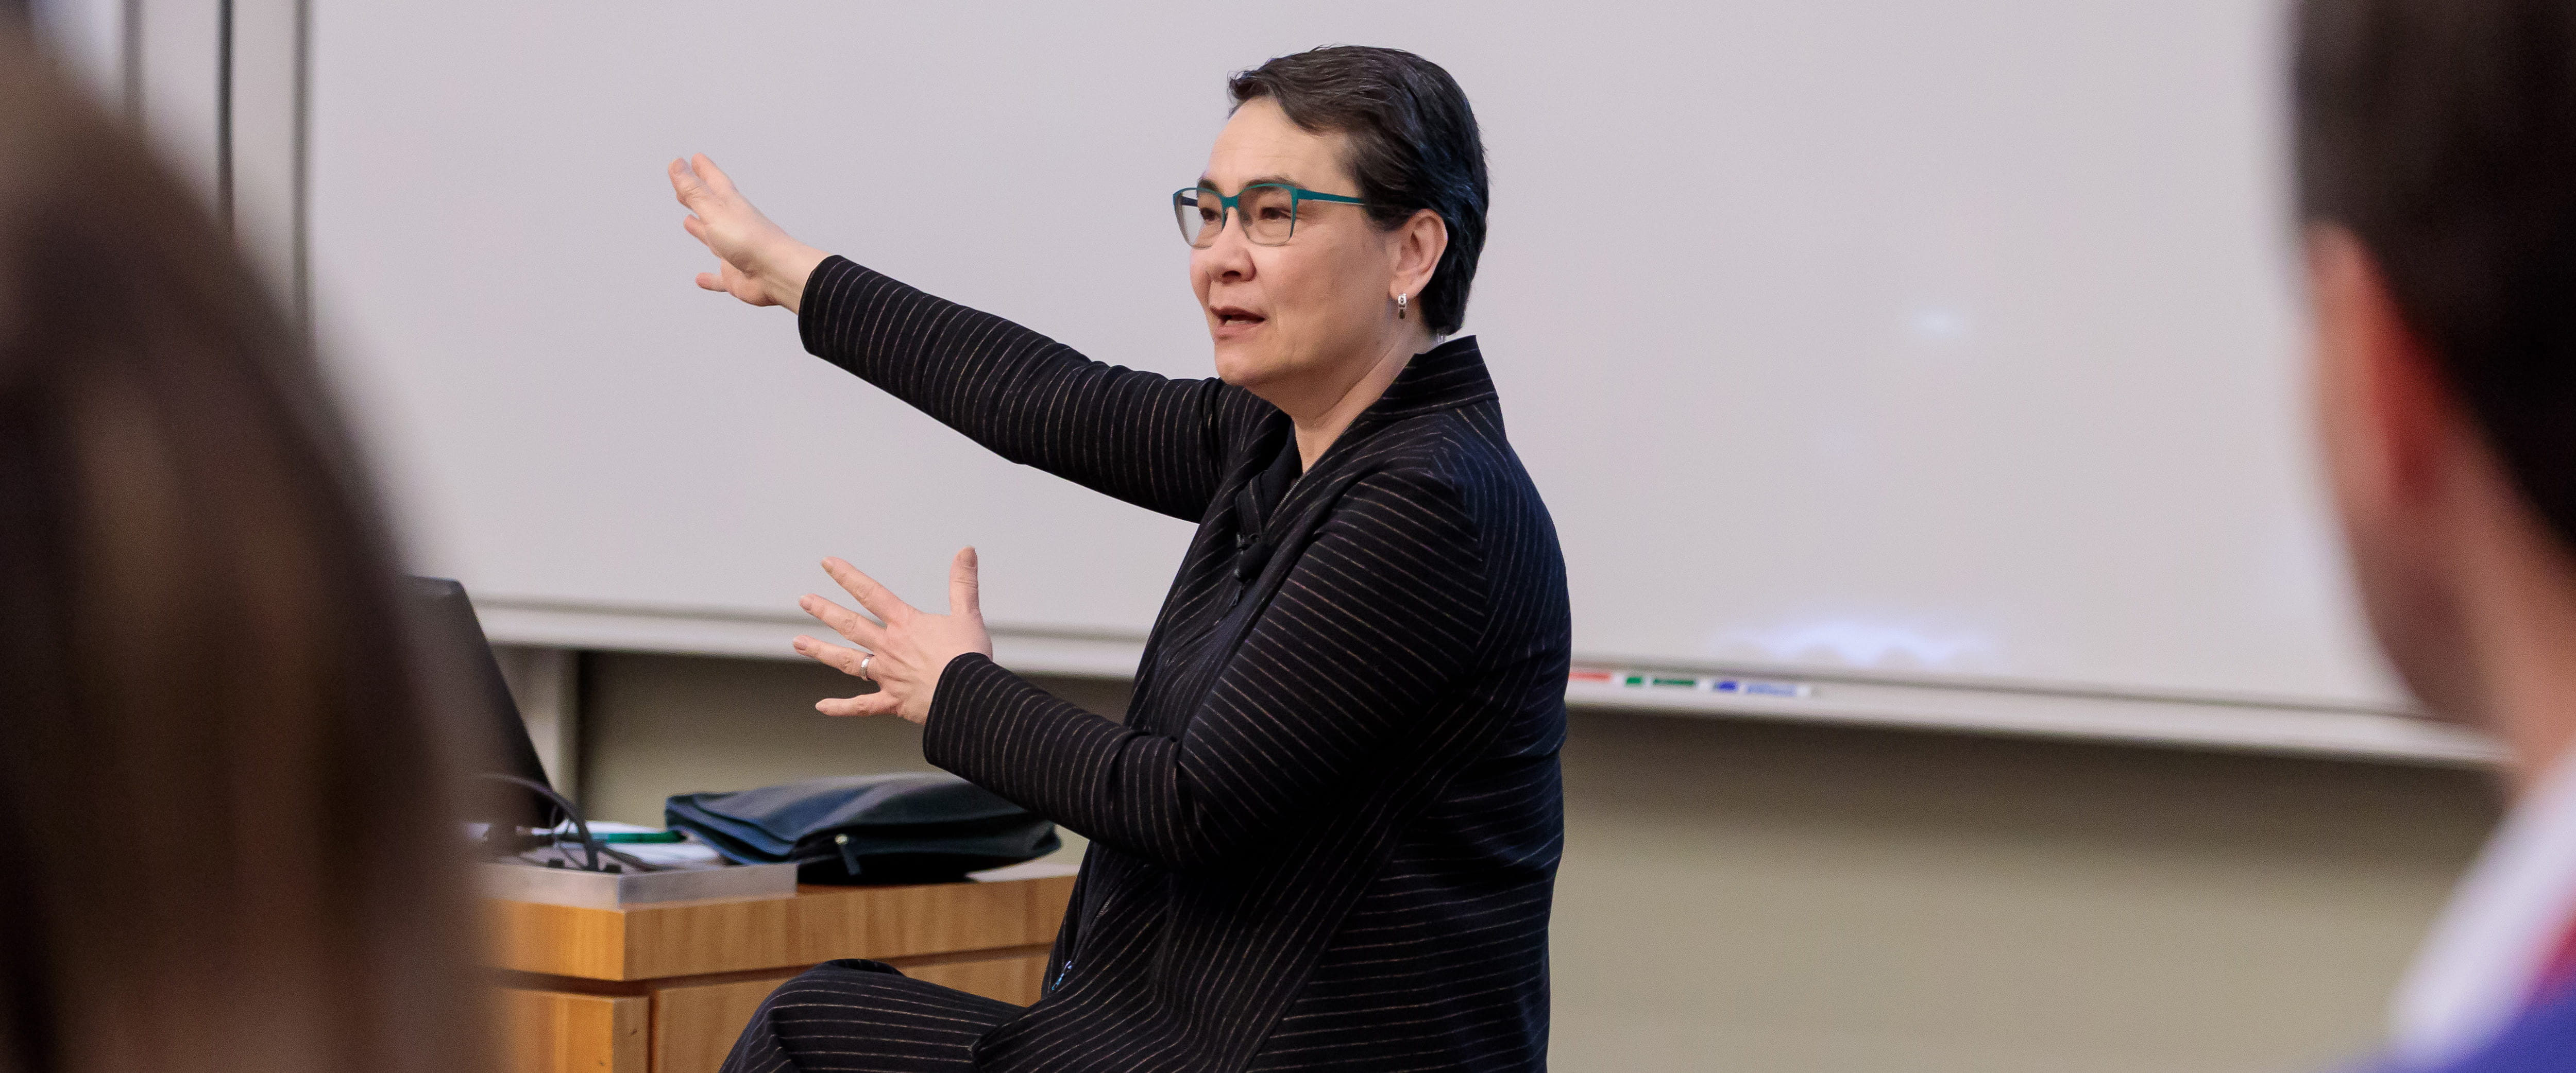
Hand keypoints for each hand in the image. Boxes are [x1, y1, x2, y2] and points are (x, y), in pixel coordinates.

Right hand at [669, 153, 829, 312]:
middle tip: (684, 187)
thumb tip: (677, 163)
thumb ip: (694, 190)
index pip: (714, 182)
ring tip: (689, 222)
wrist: (777, 273)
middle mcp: (733, 227)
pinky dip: (710, 278)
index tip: (695, 158)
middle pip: (711, 207)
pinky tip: (700, 279)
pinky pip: (720, 277)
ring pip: (714, 238)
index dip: (704, 170)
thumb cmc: (750, 239)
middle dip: (697, 196)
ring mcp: (735, 251)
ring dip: (701, 230)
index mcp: (731, 207)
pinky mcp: (736, 276)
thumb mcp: (714, 211)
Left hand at [793, 548, 993, 724]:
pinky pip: (861, 706)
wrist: (970, 696)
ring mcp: (887, 675)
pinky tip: (821, 706)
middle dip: (825, 611)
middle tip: (804, 601)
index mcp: (906, 624)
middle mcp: (890, 647)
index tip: (828, 564)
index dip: (848, 576)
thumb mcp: (968, 614)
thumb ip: (963, 582)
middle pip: (851, 625)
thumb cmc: (969, 656)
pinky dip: (841, 708)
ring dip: (821, 650)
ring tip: (799, 642)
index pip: (871, 593)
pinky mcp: (892, 701)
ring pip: (847, 661)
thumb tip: (967, 550)